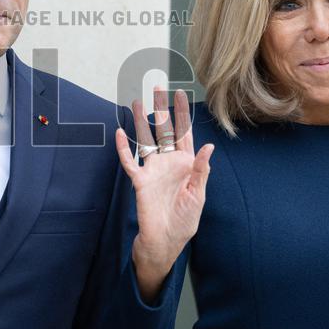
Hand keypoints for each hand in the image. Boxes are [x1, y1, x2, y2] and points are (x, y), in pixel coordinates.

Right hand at [116, 87, 213, 301]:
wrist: (166, 239)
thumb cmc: (185, 220)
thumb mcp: (198, 195)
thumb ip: (201, 170)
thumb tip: (208, 146)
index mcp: (186, 164)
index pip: (184, 132)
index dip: (182, 113)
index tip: (180, 94)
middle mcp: (168, 162)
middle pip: (164, 130)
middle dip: (161, 109)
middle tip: (157, 89)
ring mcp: (153, 169)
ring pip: (146, 140)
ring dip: (141, 122)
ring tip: (136, 102)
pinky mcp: (140, 180)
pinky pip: (130, 161)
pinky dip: (124, 148)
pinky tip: (120, 133)